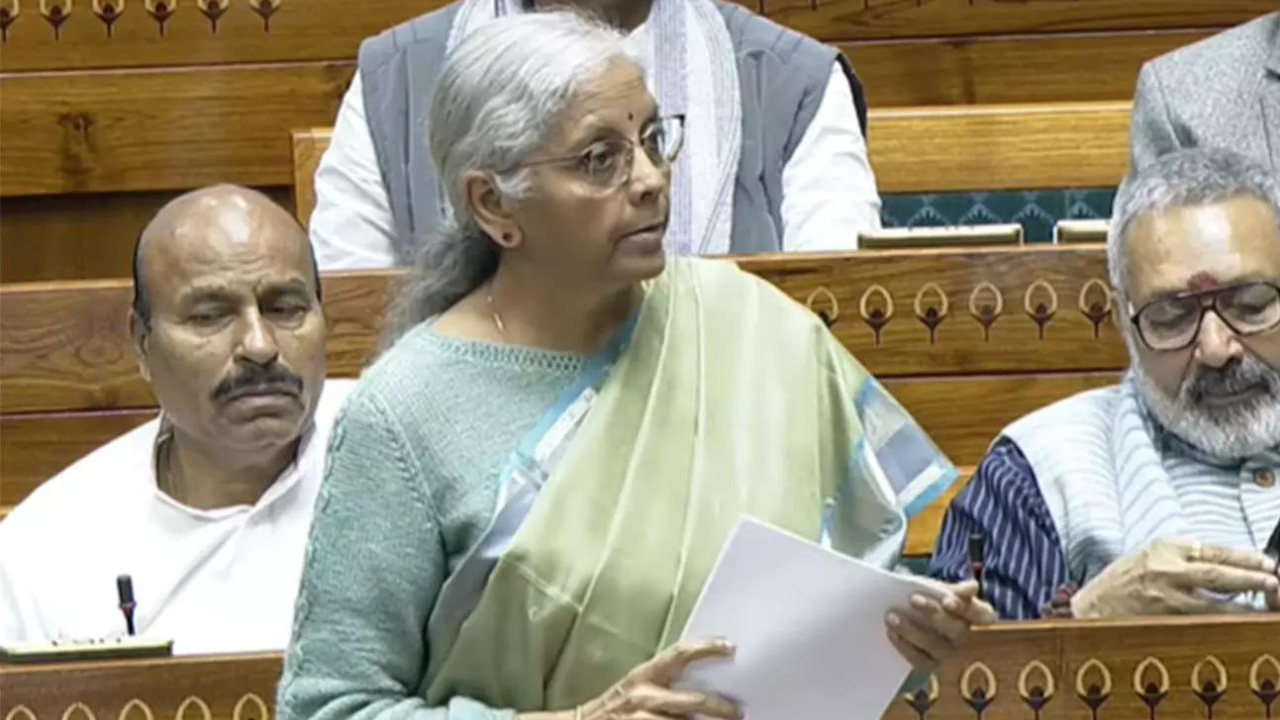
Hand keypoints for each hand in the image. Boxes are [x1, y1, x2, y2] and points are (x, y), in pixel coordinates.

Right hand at [555, 639, 740, 719]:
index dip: (706, 648)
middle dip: (720, 707)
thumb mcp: (636, 686)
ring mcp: (643, 719)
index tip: (730, 646)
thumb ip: (665, 681)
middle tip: (738, 711)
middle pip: (694, 700)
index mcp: (645, 675)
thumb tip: (704, 680)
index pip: (680, 654)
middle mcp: (645, 696)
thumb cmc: (615, 706)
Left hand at [885, 579, 995, 672]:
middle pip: (955, 630)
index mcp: (977, 616)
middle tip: (913, 599)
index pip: (979, 614)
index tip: (946, 601)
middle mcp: (966, 639)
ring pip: (935, 646)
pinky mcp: (932, 665)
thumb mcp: (943, 590)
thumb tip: (972, 587)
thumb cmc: (934, 599)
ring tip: (892, 616)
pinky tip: (892, 633)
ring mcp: (950, 655)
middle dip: (934, 614)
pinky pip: (920, 660)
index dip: (964, 608)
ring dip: (912, 631)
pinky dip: (904, 646)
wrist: (914, 615)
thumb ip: (956, 589)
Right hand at [1071, 538, 1279, 616]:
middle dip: (1251, 576)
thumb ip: (1179, 554)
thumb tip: (1217, 556)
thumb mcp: (1147, 554)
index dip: (1243, 557)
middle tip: (1273, 579)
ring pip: (1216, 602)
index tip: (1264, 561)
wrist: (1090, 608)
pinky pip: (1204, 620)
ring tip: (1266, 601)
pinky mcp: (1165, 619)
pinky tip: (1238, 618)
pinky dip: (1224, 619)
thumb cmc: (1119, 582)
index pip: (1212, 550)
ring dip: (1245, 603)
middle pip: (1218, 572)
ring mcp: (1166, 597)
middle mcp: (1166, 569)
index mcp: (1163, 547)